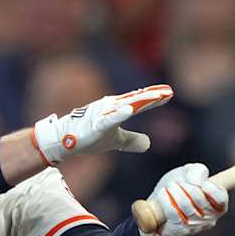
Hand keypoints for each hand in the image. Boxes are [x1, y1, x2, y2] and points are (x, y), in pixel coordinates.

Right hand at [31, 84, 171, 164]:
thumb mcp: (115, 140)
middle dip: (152, 95)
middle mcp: (111, 107)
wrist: (64, 141)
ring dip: (141, 100)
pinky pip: (109, 119)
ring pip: (125, 105)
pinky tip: (130, 110)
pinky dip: (119, 114)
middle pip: (136, 100)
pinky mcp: (95, 124)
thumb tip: (148, 144)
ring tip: (156, 96)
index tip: (169, 93)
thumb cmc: (88, 137)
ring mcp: (103, 114)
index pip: (140, 102)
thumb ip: (131, 140)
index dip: (154, 98)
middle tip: (168, 91)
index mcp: (116, 109)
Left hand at [139, 162, 226, 235]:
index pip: (221, 199)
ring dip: (175, 192)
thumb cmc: (179, 185)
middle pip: (201, 200)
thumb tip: (196, 182)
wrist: (159, 200)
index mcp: (217, 204)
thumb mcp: (190, 172)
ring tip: (170, 186)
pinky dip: (166, 200)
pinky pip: (173, 215)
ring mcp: (193, 227)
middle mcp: (208, 219)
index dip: (213, 190)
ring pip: (187, 208)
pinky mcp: (178, 231)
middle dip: (187, 187)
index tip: (203, 183)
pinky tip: (163, 193)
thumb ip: (197, 171)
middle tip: (177, 182)